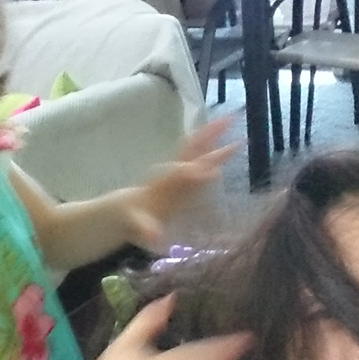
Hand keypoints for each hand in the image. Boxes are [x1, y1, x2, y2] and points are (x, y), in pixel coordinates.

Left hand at [125, 116, 238, 249]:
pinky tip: (228, 141)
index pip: (181, 176)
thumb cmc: (136, 219)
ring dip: (211, 134)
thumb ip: (146, 231)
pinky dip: (212, 145)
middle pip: (191, 150)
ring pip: (196, 148)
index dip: (195, 173)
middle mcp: (173, 173)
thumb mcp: (138, 227)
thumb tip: (153, 240)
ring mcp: (180, 170)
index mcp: (165, 186)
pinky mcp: (186, 174)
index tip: (213, 172)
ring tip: (229, 119)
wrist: (129, 209)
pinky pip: (200, 155)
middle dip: (207, 136)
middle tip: (226, 120)